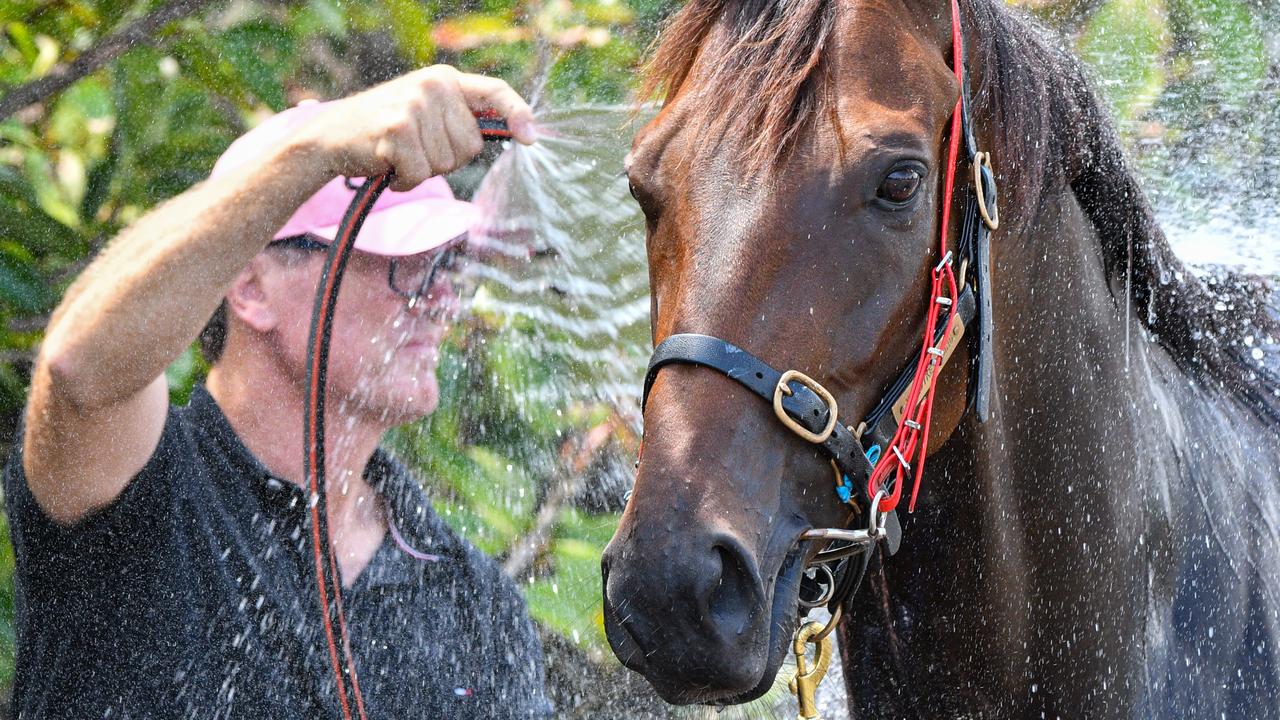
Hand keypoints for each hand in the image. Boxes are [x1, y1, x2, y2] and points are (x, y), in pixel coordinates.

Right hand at [296, 65, 535, 190]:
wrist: (330, 136)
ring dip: (421, 171)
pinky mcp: (397, 129)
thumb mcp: (426, 113)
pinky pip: (421, 174)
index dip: (517, 113)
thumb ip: (462, 119)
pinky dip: (404, 180)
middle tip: (416, 148)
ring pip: (445, 165)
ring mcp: (415, 105)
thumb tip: (521, 132)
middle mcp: (433, 86)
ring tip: (398, 154)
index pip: (494, 91)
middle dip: (446, 159)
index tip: (532, 138)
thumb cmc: (386, 131)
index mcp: (445, 80)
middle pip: (471, 146)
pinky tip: (387, 165)